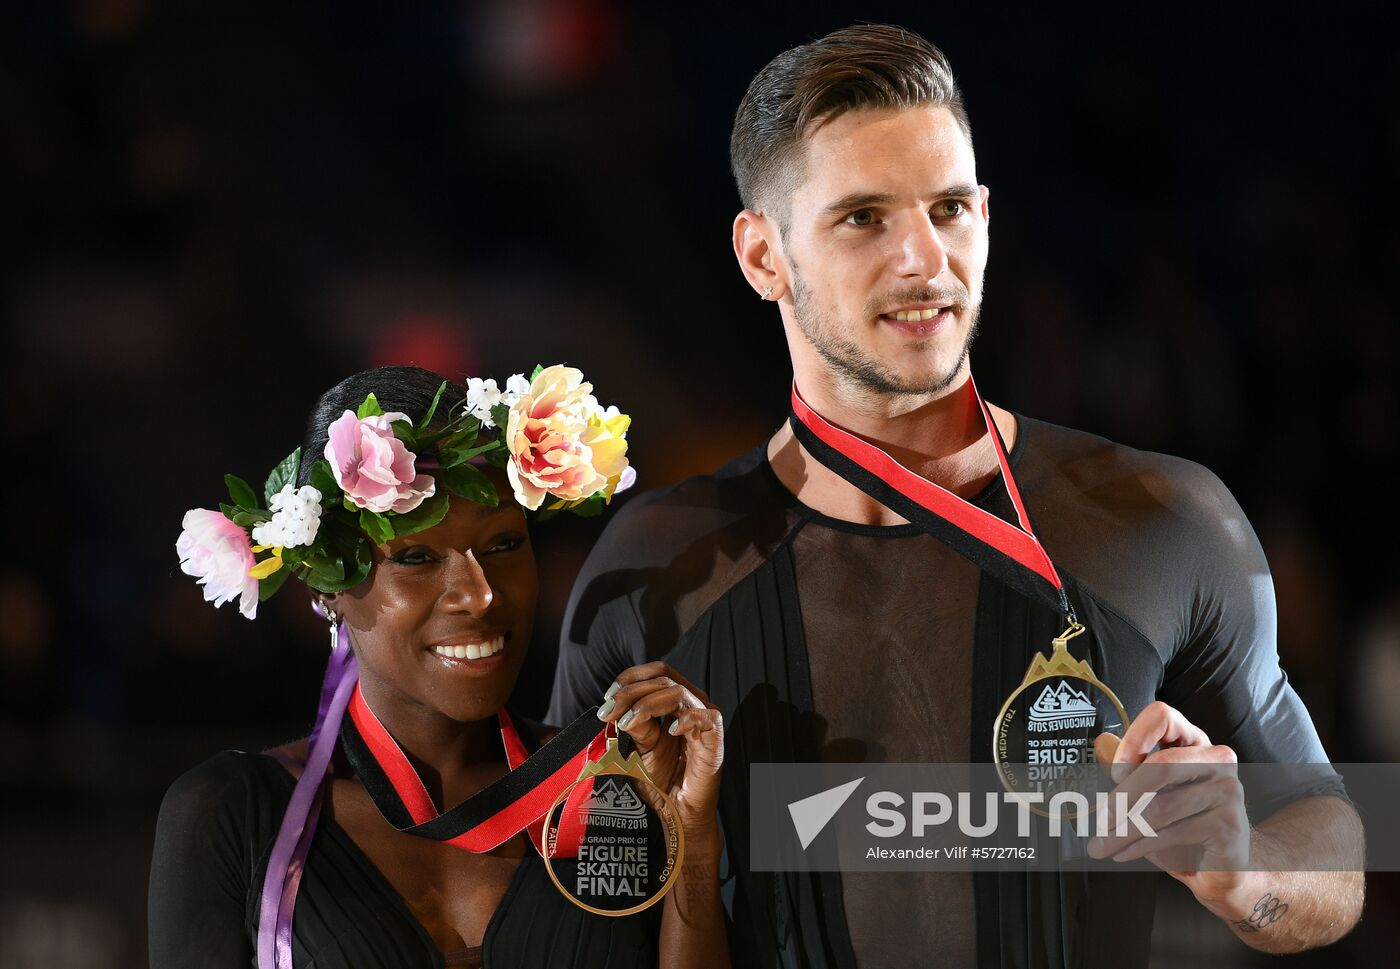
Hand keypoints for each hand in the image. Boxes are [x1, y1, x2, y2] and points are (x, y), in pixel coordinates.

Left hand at [596, 662, 723, 839]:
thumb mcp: (640, 747)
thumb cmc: (661, 780)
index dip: (630, 679)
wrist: (676, 812)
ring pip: (678, 692)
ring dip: (647, 704)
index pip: (656, 673)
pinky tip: (669, 731)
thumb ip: (634, 723)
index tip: (607, 699)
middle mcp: (690, 704)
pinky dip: (686, 718)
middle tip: (610, 711)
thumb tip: (616, 706)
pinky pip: (705, 716)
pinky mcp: (715, 736)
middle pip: (664, 678)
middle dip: (632, 692)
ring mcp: (704, 718)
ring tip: (628, 722)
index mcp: (673, 702)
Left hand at [1088, 700, 1249, 905]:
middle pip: (1162, 765)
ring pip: (1164, 806)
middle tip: (1099, 821)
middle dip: (1123, 797)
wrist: (1217, 867)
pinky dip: (1141, 844)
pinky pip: (1175, 831)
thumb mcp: (1147, 793)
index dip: (1134, 738)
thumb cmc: (1179, 823)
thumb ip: (1126, 768)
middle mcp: (1216, 758)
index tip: (1115, 771)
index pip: (1163, 716)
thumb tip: (1102, 743)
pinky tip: (1123, 853)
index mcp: (1193, 741)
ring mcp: (1227, 789)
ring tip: (1102, 846)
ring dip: (1125, 830)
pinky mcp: (1229, 823)